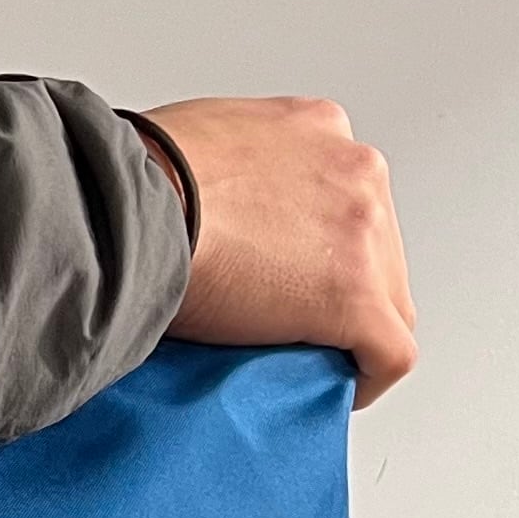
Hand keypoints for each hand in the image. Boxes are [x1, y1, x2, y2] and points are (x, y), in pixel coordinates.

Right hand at [140, 97, 416, 407]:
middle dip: (341, 285)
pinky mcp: (356, 299)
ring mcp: (364, 235)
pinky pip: (390, 353)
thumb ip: (222, 168)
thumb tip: (200, 212)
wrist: (128, 213)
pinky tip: (335, 390)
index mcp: (317, 127)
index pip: (343, 194)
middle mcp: (354, 171)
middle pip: (376, 246)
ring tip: (303, 358)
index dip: (319, 242)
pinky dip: (369, 378)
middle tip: (287, 320)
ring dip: (354, 331)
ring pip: (389, 299)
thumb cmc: (133, 184)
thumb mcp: (193, 143)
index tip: (287, 271)